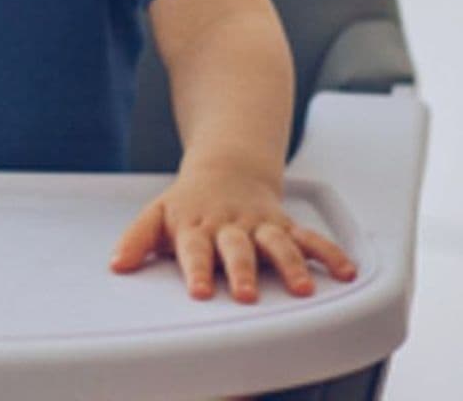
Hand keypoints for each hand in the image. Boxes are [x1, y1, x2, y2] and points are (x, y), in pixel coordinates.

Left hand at [110, 156, 356, 301]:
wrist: (225, 168)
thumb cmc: (187, 202)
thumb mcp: (156, 215)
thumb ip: (137, 240)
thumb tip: (117, 265)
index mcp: (196, 227)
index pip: (193, 249)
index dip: (195, 269)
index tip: (198, 291)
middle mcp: (230, 227)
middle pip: (236, 248)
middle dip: (242, 271)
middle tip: (246, 295)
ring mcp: (260, 225)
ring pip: (278, 243)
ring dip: (291, 265)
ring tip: (302, 289)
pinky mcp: (285, 225)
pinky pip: (310, 238)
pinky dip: (329, 253)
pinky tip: (345, 272)